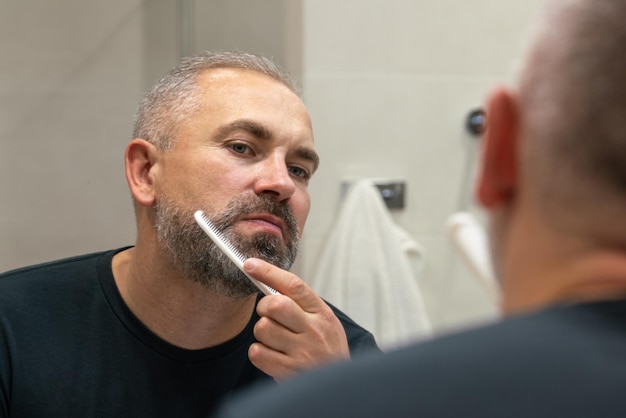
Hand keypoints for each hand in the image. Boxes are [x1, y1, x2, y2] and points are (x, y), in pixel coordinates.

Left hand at [243, 258, 349, 380]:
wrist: (339, 387)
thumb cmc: (327, 350)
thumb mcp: (324, 321)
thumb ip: (301, 304)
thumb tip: (268, 282)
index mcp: (322, 313)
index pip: (294, 285)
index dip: (269, 272)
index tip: (250, 264)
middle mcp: (314, 331)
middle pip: (275, 305)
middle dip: (264, 307)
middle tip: (269, 314)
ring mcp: (301, 353)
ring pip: (262, 328)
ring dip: (262, 332)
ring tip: (275, 339)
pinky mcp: (288, 372)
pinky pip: (257, 352)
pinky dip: (259, 352)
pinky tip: (272, 355)